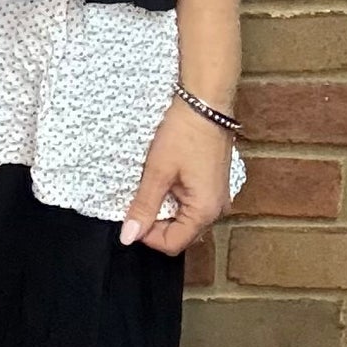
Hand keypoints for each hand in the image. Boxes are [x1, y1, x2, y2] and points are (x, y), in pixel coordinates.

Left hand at [119, 97, 233, 256]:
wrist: (206, 103)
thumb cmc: (184, 134)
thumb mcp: (158, 172)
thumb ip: (144, 207)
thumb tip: (128, 237)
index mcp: (205, 211)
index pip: (172, 244)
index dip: (147, 235)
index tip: (132, 216)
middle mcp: (217, 210)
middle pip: (181, 234)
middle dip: (156, 224)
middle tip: (140, 200)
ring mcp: (218, 198)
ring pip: (185, 220)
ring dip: (165, 211)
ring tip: (152, 187)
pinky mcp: (214, 186)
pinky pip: (192, 205)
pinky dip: (175, 199)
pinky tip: (165, 180)